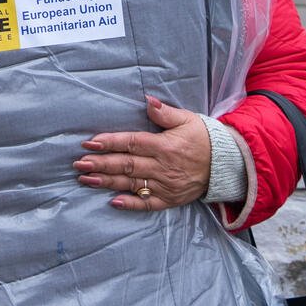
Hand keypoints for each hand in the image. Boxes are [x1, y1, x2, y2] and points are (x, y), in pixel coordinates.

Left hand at [72, 96, 210, 211]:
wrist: (227, 164)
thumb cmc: (203, 138)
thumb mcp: (187, 119)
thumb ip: (165, 113)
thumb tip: (147, 100)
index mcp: (165, 145)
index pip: (132, 143)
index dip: (109, 142)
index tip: (89, 142)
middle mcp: (163, 167)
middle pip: (127, 165)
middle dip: (101, 163)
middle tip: (79, 164)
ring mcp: (165, 185)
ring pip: (132, 184)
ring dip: (107, 182)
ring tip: (86, 179)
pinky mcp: (170, 199)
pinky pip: (148, 204)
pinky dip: (131, 204)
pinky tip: (112, 202)